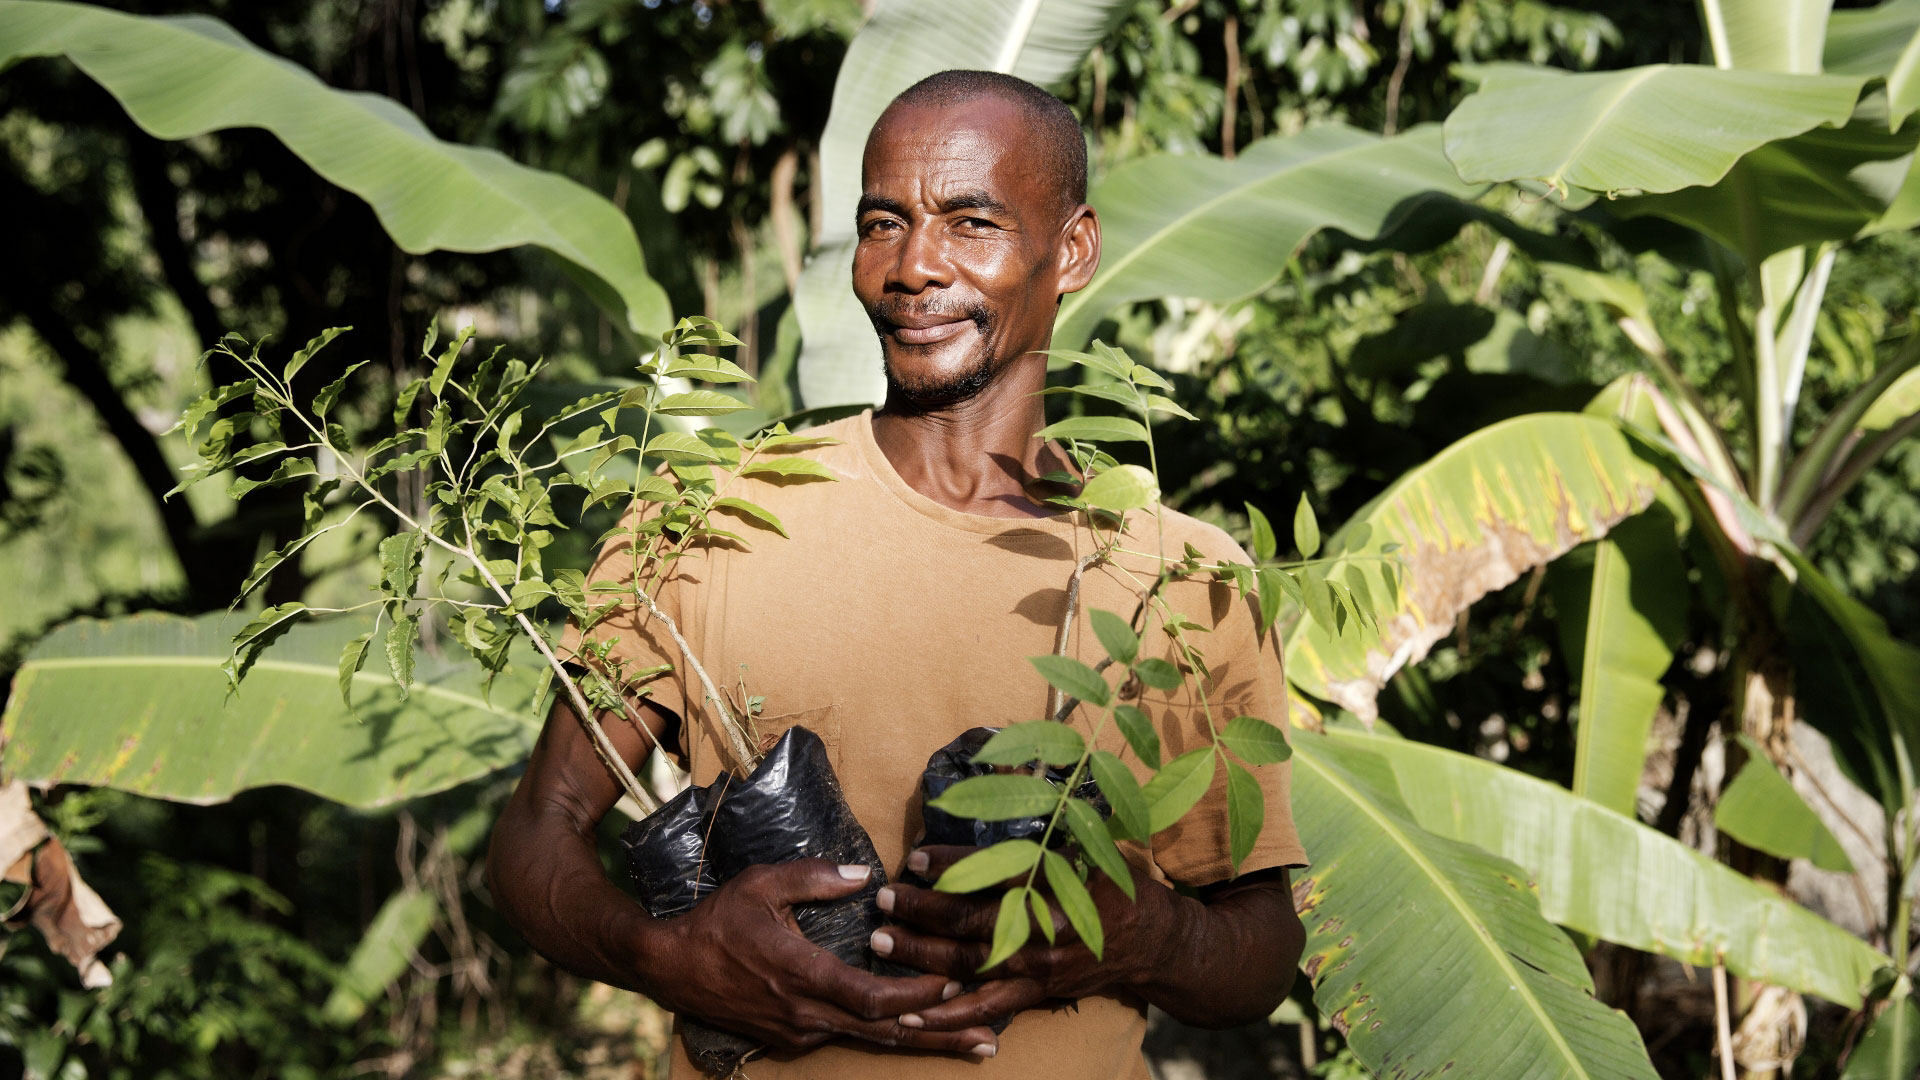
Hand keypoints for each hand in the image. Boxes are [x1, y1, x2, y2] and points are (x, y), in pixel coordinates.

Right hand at [644, 858, 1001, 1056]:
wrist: (668, 967)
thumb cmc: (716, 921)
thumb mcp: (761, 884)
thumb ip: (814, 877)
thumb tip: (864, 876)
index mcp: (801, 975)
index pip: (872, 999)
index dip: (917, 996)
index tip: (956, 982)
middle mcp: (805, 1013)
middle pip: (884, 1032)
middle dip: (940, 1036)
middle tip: (989, 1039)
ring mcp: (799, 1030)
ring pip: (870, 1039)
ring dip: (920, 1040)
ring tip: (969, 1043)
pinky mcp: (792, 1037)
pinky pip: (848, 1036)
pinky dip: (886, 1033)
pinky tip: (916, 1030)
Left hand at [868, 845, 1184, 1031]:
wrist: (1150, 939)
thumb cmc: (1108, 881)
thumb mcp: (1084, 844)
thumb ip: (1040, 831)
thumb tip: (992, 789)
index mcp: (1059, 883)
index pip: (996, 872)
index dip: (951, 864)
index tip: (915, 856)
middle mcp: (1047, 928)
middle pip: (972, 921)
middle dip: (921, 910)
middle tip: (883, 898)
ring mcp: (1040, 967)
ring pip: (970, 963)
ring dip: (920, 953)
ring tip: (881, 940)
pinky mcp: (1038, 994)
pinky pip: (986, 1007)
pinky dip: (948, 1014)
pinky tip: (910, 1016)